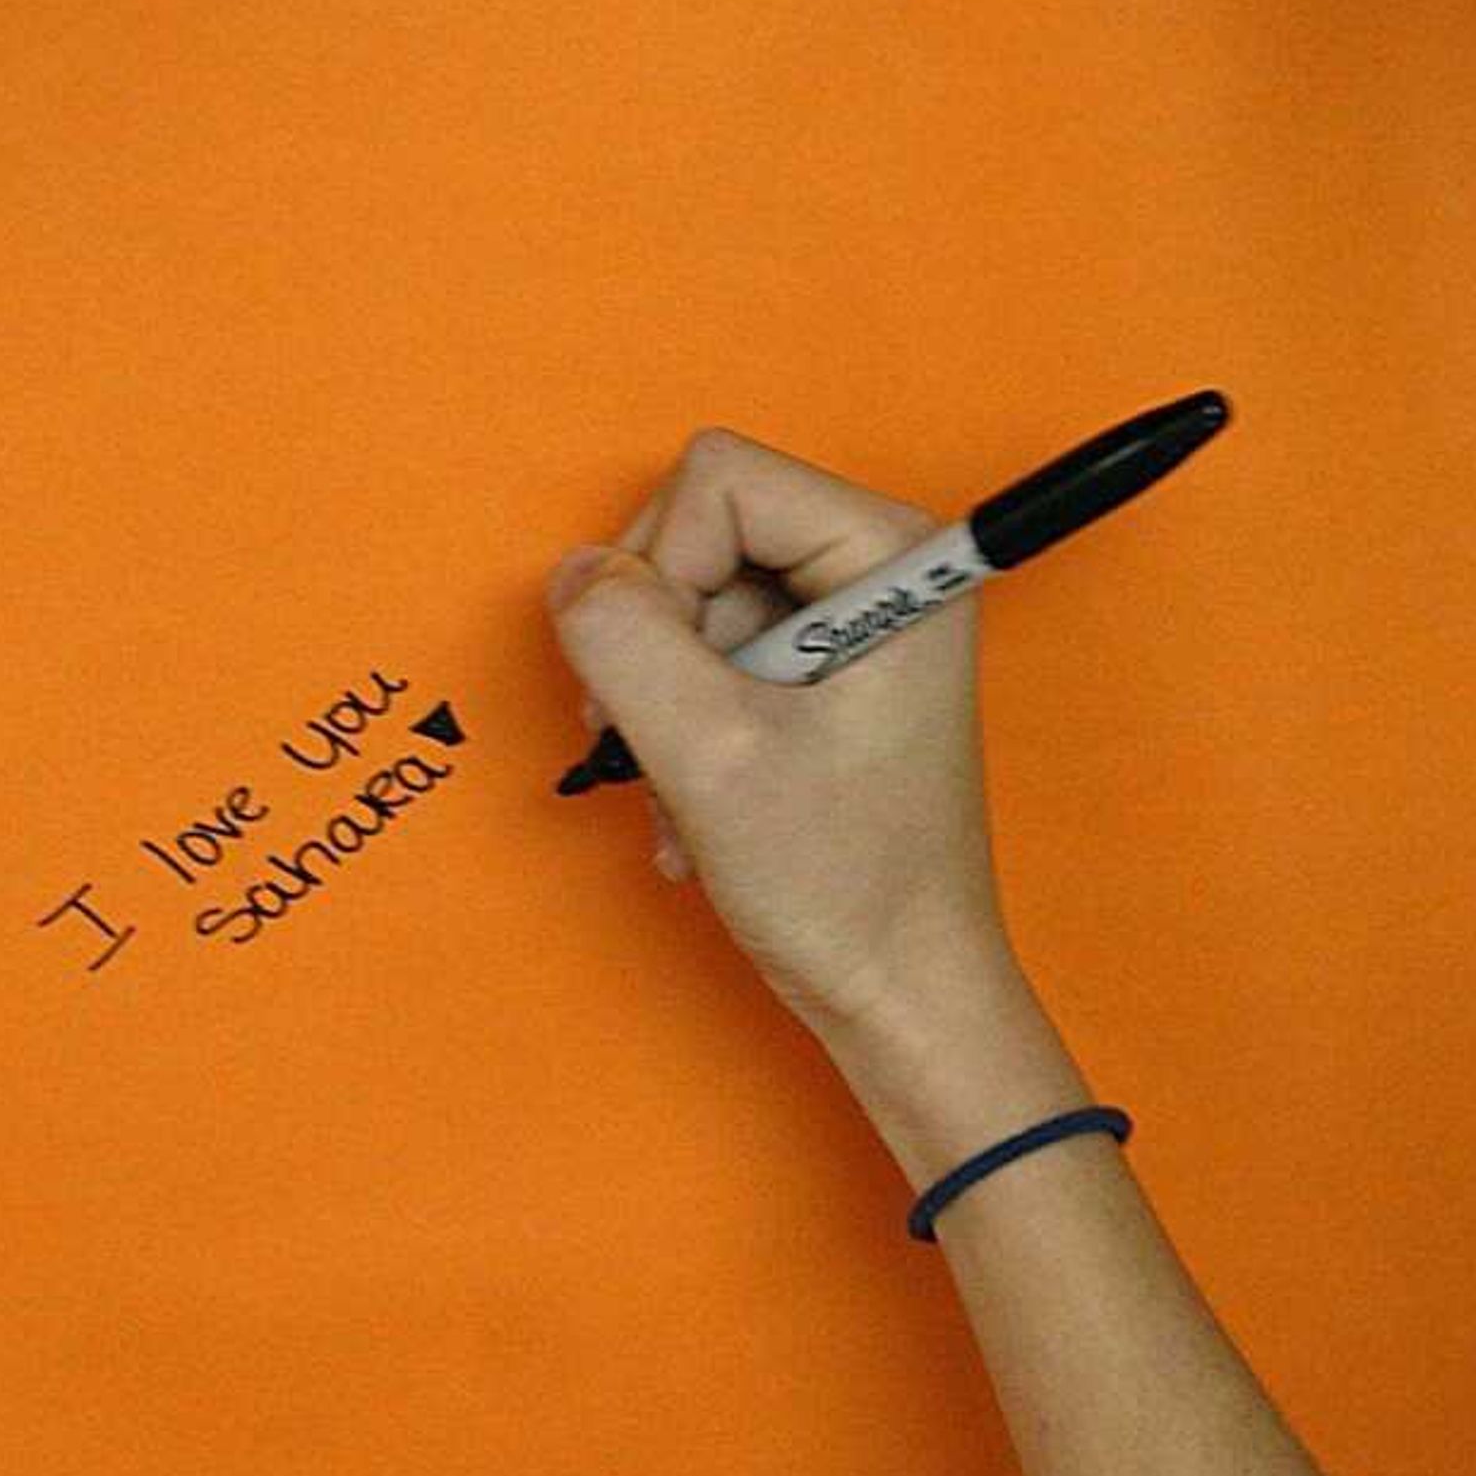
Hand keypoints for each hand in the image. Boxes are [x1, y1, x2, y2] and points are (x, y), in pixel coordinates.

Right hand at [544, 430, 1018, 1045]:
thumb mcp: (711, 754)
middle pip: (696, 530)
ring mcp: (848, 626)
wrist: (901, 995)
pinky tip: (702, 807)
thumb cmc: (851, 888)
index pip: (718, 480)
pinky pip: (706, 657)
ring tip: (693, 795)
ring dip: (662, 705)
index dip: (662, 572)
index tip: (680, 681)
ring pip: (689, 603)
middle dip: (656, 639)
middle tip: (667, 739)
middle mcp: (878, 571)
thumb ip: (625, 641)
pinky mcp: (820, 678)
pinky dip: (680, 731)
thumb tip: (574, 574)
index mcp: (891, 555)